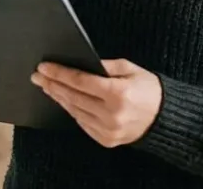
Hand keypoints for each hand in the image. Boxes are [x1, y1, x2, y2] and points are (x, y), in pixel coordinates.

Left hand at [31, 59, 163, 147]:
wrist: (165, 118)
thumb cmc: (149, 89)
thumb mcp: (131, 69)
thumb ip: (106, 66)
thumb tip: (81, 63)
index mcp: (119, 93)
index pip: (81, 81)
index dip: (60, 73)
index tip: (44, 67)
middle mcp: (111, 114)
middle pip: (73, 97)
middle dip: (53, 84)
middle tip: (38, 76)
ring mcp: (107, 130)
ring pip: (74, 111)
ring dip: (59, 98)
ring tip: (48, 86)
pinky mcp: (105, 139)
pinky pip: (82, 123)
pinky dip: (71, 110)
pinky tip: (64, 100)